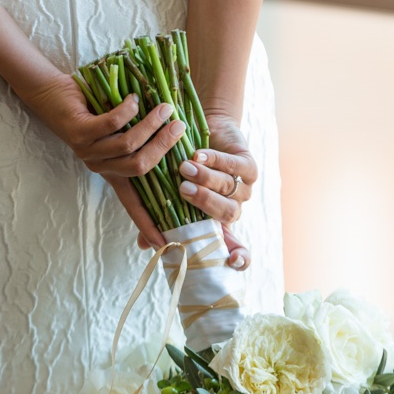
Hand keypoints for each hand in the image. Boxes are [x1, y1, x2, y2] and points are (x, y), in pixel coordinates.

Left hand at [19, 71, 184, 247]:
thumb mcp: (121, 129)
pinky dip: (128, 111)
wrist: (51, 93)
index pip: (132, 203)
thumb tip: (179, 132)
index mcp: (111, 171)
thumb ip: (143, 137)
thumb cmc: (92, 109)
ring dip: (150, 124)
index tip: (162, 243)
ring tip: (164, 107)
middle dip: (164, 146)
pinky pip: (111, 125)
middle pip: (139, 167)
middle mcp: (99, 166)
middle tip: (179, 126)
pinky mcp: (79, 132)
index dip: (146, 223)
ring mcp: (88, 150)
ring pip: (128, 145)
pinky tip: (134, 99)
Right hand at [136, 110, 257, 269]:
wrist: (192, 131)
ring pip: (229, 187)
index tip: (233, 261)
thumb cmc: (176, 166)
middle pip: (226, 213)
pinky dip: (216, 160)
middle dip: (205, 202)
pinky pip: (236, 166)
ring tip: (184, 167)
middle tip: (183, 189)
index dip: (239, 256)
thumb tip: (144, 245)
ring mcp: (243, 188)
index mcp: (215, 222)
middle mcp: (231, 208)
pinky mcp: (249, 166)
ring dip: (206, 177)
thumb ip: (158, 218)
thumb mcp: (166, 193)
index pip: (234, 246)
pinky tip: (198, 154)